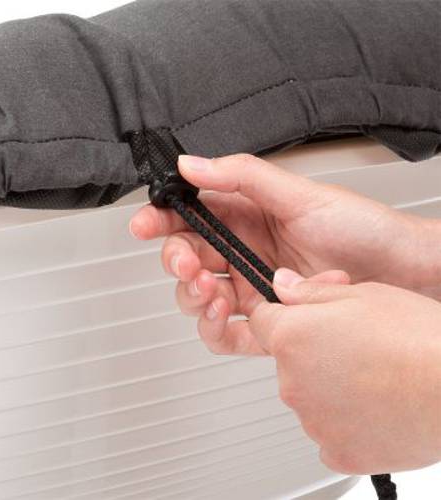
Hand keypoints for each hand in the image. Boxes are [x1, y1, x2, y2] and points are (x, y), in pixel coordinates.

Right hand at [130, 153, 440, 299]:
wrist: (399, 271)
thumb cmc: (358, 228)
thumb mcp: (298, 194)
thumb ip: (241, 177)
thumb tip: (192, 164)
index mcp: (244, 216)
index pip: (189, 216)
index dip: (160, 220)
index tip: (144, 224)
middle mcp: (242, 252)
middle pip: (186, 259)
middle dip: (177, 262)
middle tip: (189, 263)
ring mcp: (251, 288)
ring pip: (198, 298)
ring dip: (193, 296)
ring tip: (213, 290)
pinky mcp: (265, 321)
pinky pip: (225, 333)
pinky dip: (215, 330)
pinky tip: (225, 317)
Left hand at [202, 272, 440, 473]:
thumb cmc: (416, 338)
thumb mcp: (360, 295)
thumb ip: (310, 292)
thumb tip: (282, 284)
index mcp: (291, 338)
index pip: (262, 321)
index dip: (283, 316)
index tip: (301, 318)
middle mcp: (291, 381)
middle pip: (286, 360)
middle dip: (310, 351)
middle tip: (352, 346)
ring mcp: (312, 420)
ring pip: (308, 395)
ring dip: (327, 386)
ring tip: (371, 376)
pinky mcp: (338, 451)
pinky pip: (329, 431)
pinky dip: (345, 421)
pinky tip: (374, 406)